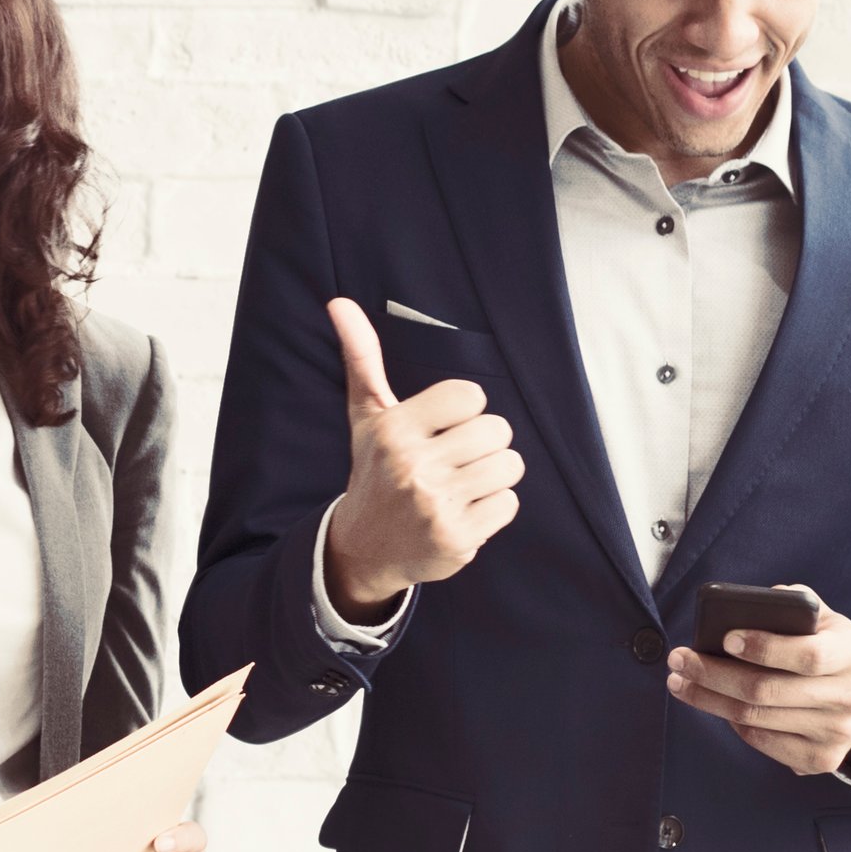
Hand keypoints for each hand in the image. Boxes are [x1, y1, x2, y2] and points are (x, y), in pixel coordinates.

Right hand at [320, 300, 521, 612]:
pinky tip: (463, 512)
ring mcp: (435, 504)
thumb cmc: (374, 471)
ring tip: (461, 486)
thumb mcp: (365, 417)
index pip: (471, 395)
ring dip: (492, 477)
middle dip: (483, 445)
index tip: (441, 429)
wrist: (363, 548)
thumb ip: (362, 358)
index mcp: (394, 429)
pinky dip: (493, 509)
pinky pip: (509, 504)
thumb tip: (340, 303)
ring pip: (510, 466)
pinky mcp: (457, 538)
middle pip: (498, 430)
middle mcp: (413, 465)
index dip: (463, 412)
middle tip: (453, 461)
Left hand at [670, 611, 850, 777]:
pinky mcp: (821, 758)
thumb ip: (794, 604)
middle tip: (678, 659)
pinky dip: (731, 722)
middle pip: (766, 690)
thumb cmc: (829, 649)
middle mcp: (850, 697)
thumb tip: (753, 601)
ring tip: (680, 681)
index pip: (808, 655)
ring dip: (708, 699)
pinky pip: (761, 740)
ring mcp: (837, 732)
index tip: (725, 638)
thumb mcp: (824, 621)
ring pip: (755, 717)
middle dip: (712, 674)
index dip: (764, 648)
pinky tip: (714, 704)